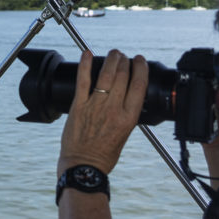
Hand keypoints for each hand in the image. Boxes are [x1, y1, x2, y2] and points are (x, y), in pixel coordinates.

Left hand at [58, 50, 147, 174]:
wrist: (83, 165)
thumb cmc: (104, 154)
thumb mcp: (126, 133)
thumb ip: (127, 114)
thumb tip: (128, 96)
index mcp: (129, 117)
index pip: (139, 84)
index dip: (140, 68)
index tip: (139, 60)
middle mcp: (114, 109)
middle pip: (123, 75)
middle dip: (124, 61)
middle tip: (123, 56)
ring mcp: (95, 106)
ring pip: (106, 74)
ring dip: (111, 59)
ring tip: (113, 54)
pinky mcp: (78, 105)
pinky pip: (83, 80)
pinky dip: (85, 64)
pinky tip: (87, 53)